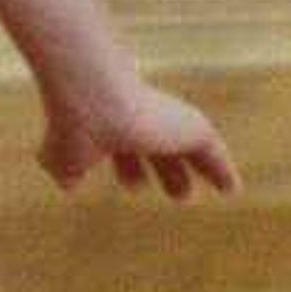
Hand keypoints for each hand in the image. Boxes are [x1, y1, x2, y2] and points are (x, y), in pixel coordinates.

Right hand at [38, 75, 238, 200]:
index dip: (129, 168)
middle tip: (180, 196)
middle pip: (158, 150)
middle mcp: (140, 119)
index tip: (134, 186)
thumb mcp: (60, 157)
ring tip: (197, 195)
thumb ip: (65, 170)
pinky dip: (221, 172)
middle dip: (167, 173)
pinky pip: (213, 155)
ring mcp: (168, 121)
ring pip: (184, 150)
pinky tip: (230, 190)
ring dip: (189, 174)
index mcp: (112, 125)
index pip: (125, 149)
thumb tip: (69, 184)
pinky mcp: (195, 129)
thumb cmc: (72, 126)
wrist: (95, 95)